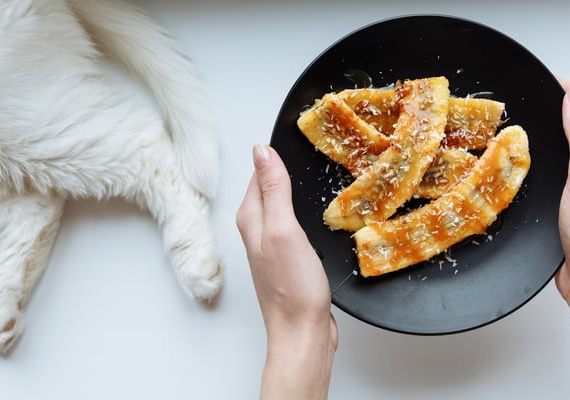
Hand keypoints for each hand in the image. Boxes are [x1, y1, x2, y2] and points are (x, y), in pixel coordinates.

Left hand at [236, 144, 337, 399]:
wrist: (302, 333)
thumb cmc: (293, 287)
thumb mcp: (283, 229)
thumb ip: (273, 189)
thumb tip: (261, 150)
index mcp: (251, 218)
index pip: (260, 171)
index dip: (276, 153)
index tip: (295, 134)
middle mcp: (257, 230)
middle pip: (269, 187)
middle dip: (285, 168)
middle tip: (308, 147)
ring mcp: (272, 246)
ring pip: (282, 206)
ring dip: (295, 190)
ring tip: (313, 173)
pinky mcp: (288, 260)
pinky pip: (294, 225)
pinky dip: (304, 213)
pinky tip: (318, 214)